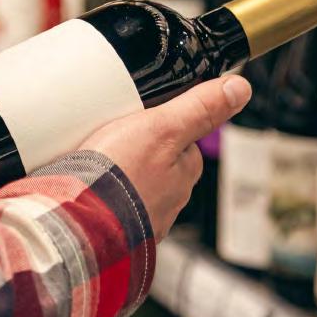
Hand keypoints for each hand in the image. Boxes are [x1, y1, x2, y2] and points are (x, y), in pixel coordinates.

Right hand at [79, 76, 251, 240]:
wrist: (77, 223)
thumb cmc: (119, 177)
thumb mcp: (162, 128)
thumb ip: (199, 108)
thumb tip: (240, 88)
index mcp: (185, 174)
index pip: (185, 140)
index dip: (165, 122)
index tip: (142, 113)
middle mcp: (168, 201)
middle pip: (158, 162)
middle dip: (138, 149)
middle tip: (109, 134)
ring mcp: (140, 218)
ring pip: (133, 184)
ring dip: (117, 174)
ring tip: (91, 160)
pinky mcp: (112, 228)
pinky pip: (109, 203)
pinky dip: (99, 193)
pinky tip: (84, 184)